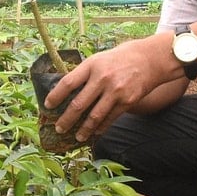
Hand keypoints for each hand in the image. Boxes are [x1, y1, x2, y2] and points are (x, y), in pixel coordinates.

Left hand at [43, 34, 169, 141]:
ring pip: (94, 117)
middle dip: (66, 119)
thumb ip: (84, 74)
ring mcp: (115, 91)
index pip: (68, 83)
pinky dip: (100, 128)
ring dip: (83, 130)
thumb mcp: (98, 59)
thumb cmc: (118, 59)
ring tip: (77, 137)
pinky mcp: (127, 101)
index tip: (48, 105)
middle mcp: (102, 78)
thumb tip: (64, 91)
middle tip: (59, 129)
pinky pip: (109, 119)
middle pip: (78, 104)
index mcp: (91, 65)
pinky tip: (95, 133)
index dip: (55, 96)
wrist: (148, 59)